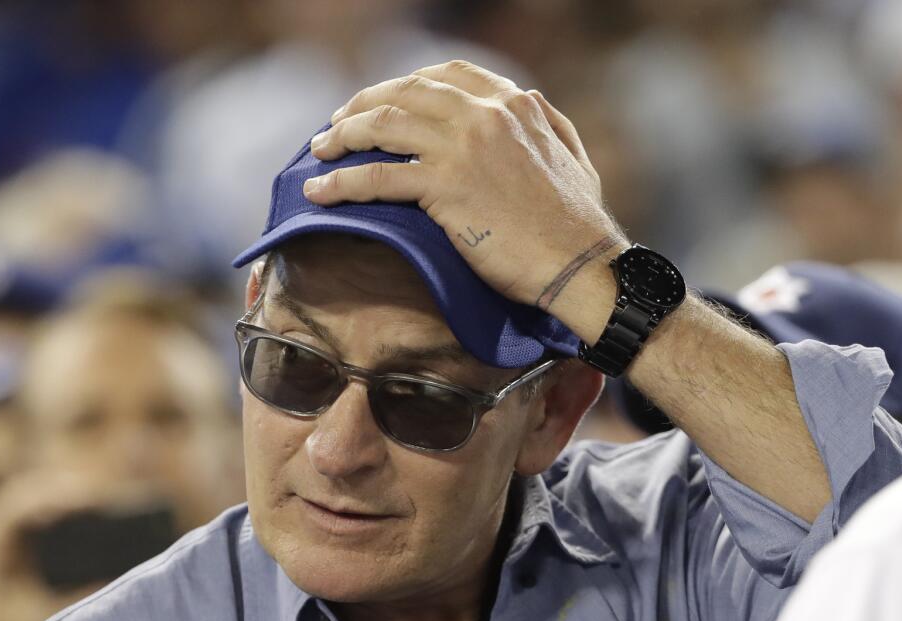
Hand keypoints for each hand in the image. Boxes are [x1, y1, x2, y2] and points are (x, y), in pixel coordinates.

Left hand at [305, 60, 627, 319]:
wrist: (581, 265)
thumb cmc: (579, 223)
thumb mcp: (570, 153)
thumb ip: (543, 123)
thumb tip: (526, 106)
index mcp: (515, 103)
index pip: (447, 74)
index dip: (404, 85)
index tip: (381, 101)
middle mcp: (485, 114)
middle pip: (404, 94)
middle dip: (362, 105)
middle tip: (336, 125)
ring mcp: (463, 148)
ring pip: (383, 126)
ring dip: (342, 137)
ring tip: (320, 151)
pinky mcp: (445, 188)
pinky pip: (378, 177)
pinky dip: (341, 182)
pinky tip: (320, 191)